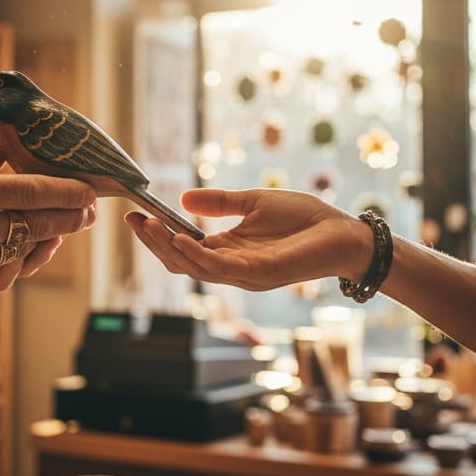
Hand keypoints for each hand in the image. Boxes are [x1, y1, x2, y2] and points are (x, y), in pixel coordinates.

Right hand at [0, 146, 95, 307]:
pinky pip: (1, 280)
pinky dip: (17, 266)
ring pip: (23, 254)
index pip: (32, 191)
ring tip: (60, 232)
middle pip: (38, 225)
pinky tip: (28, 255)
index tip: (90, 191)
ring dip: (46, 243)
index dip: (67, 192)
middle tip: (88, 213)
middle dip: (69, 219)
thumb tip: (6, 153)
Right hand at [124, 188, 372, 290]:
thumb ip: (220, 203)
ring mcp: (242, 275)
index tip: (133, 212)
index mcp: (228, 250)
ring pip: (192, 268)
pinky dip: (194, 254)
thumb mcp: (253, 202)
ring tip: (147, 224)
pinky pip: (217, 268)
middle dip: (153, 241)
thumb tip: (183, 199)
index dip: (156, 232)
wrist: (343, 233)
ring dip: (166, 247)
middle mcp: (230, 267)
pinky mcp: (257, 275)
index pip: (181, 247)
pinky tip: (179, 237)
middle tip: (131, 219)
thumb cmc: (305, 218)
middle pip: (179, 261)